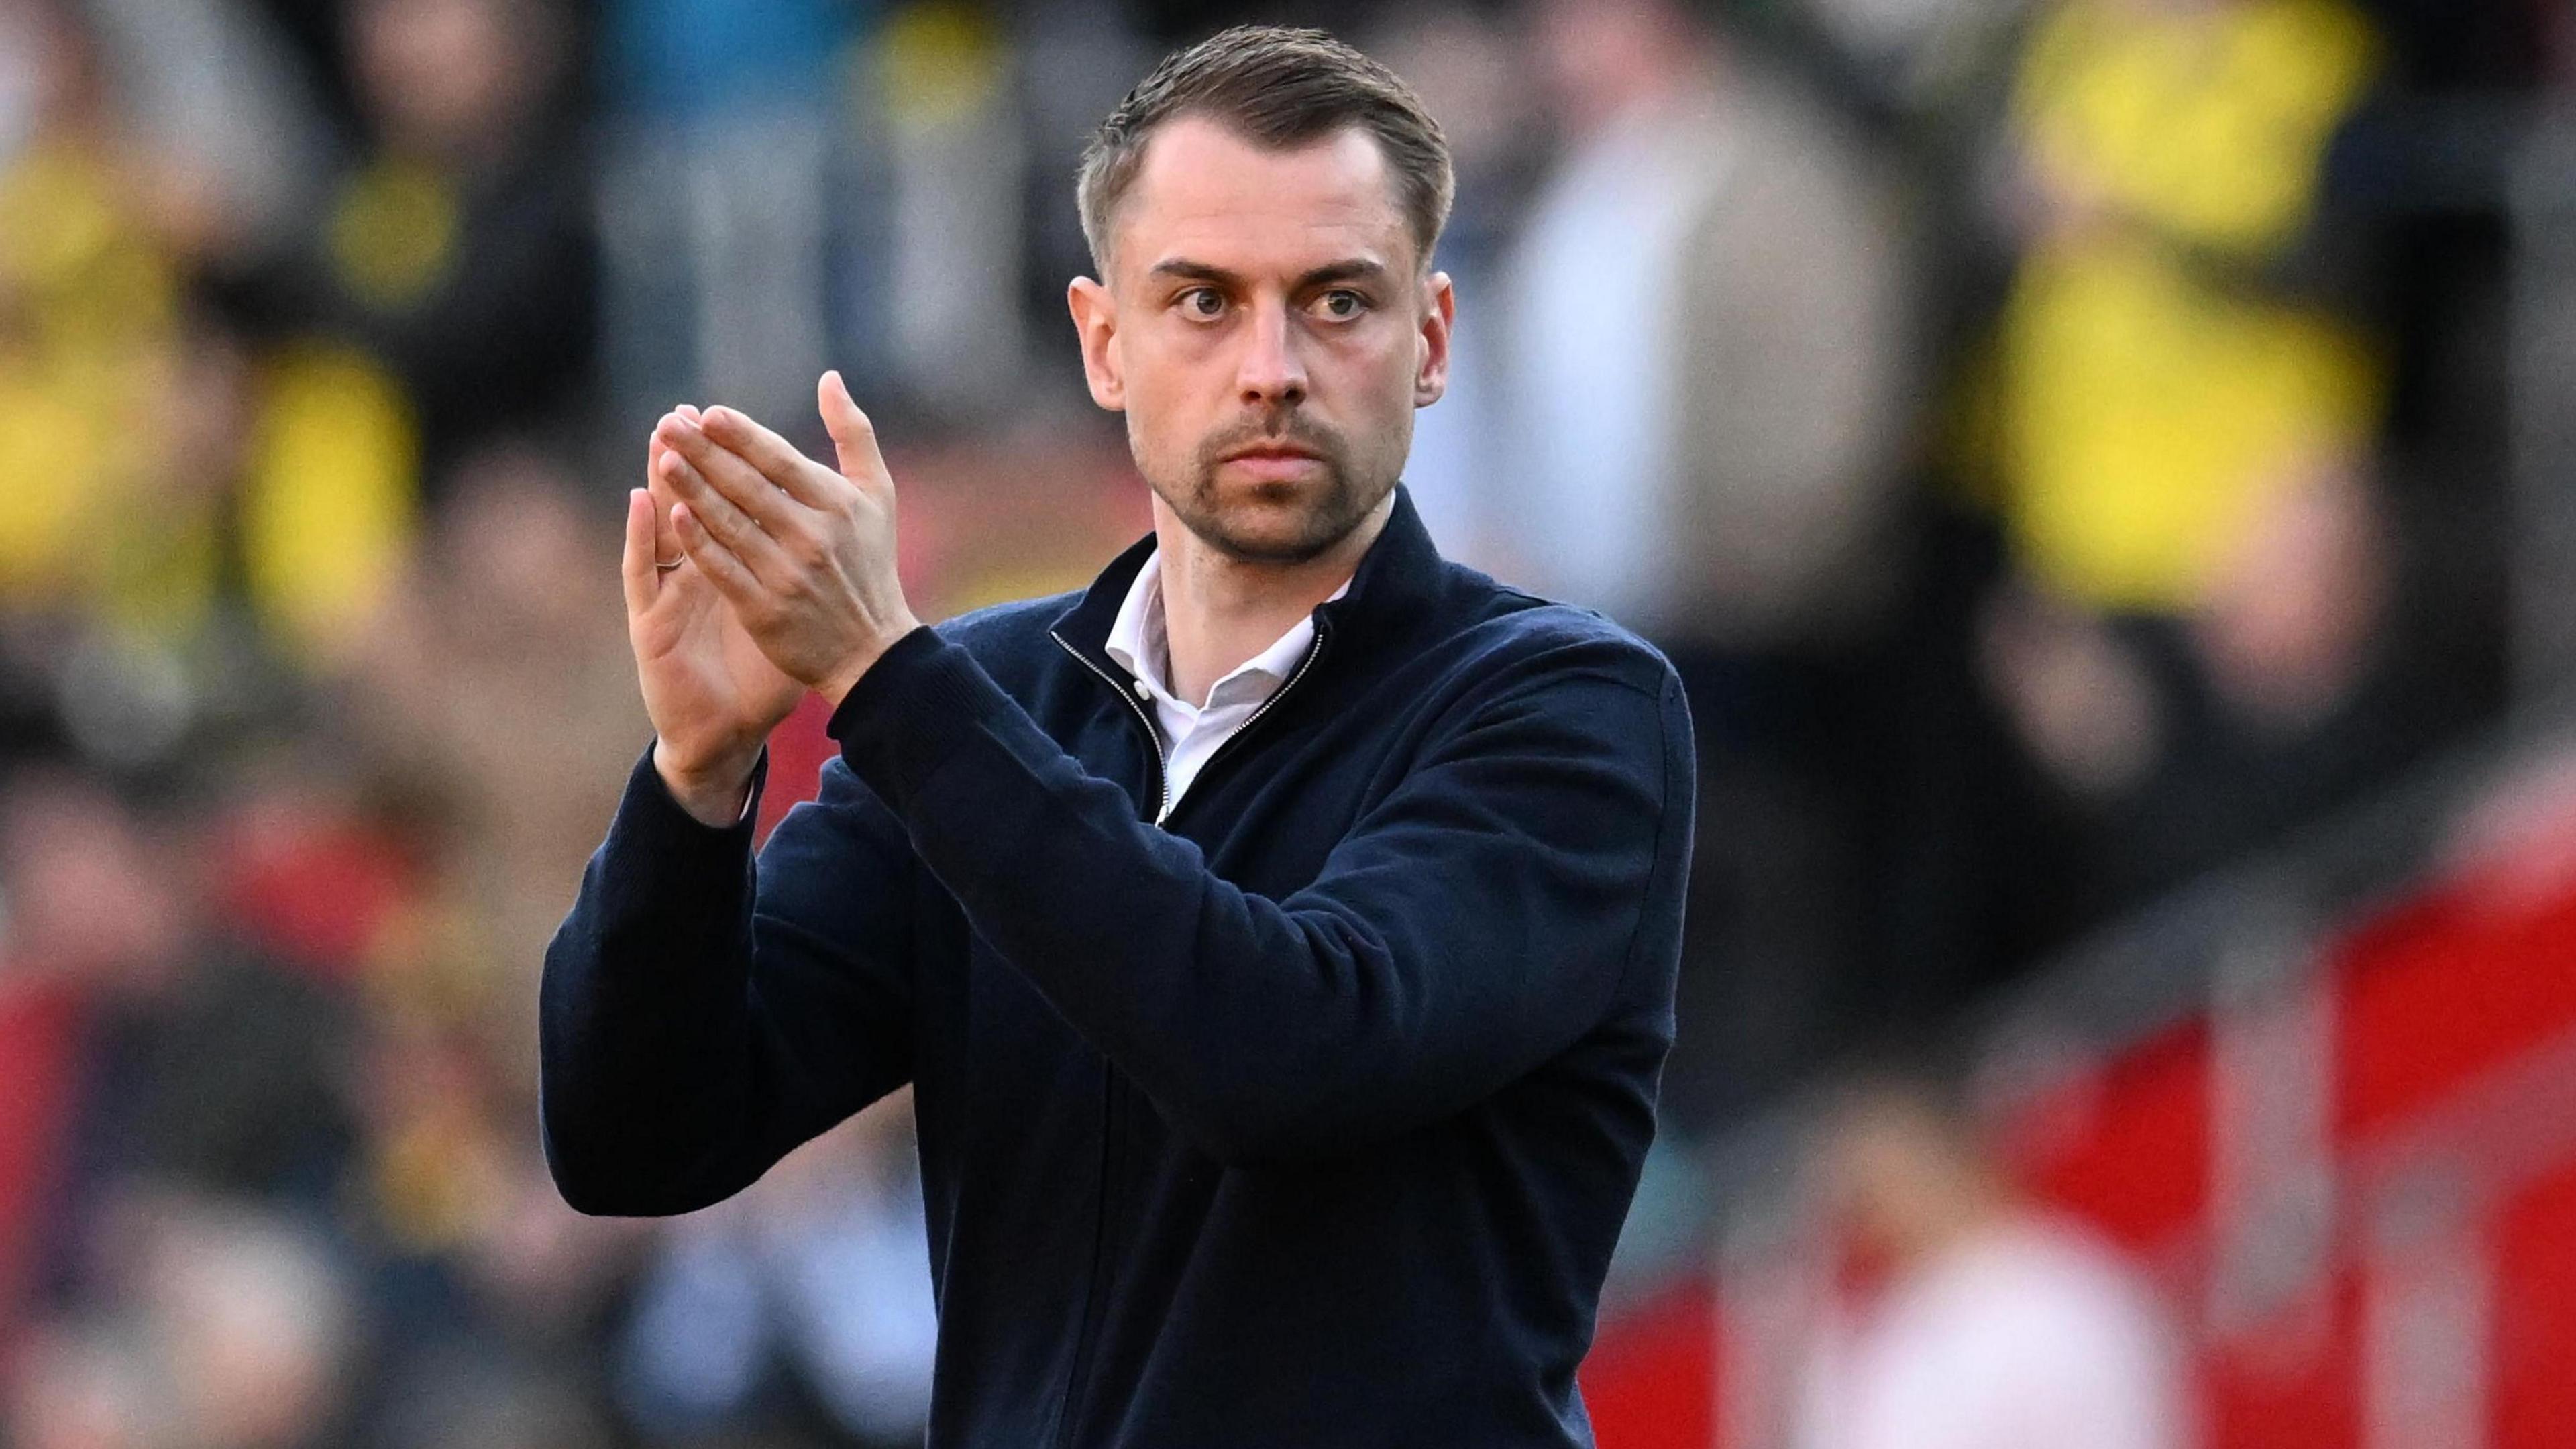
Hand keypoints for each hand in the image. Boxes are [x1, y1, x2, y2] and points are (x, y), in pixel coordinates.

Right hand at [625, 403, 805, 824]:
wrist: (727, 731)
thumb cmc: (761, 673)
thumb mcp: (790, 616)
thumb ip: (808, 571)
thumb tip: (842, 533)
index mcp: (729, 565)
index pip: (722, 503)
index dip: (722, 462)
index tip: (721, 416)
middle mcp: (692, 574)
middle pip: (686, 506)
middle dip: (687, 459)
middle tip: (680, 413)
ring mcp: (668, 596)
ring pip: (660, 530)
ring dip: (661, 485)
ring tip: (659, 439)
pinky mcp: (650, 623)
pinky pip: (644, 575)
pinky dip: (642, 538)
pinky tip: (640, 504)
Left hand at [652, 372, 922, 712]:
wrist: (872, 651)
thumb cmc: (871, 564)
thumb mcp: (878, 495)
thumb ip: (854, 434)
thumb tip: (829, 379)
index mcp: (838, 505)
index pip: (780, 461)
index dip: (742, 436)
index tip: (707, 413)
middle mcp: (813, 537)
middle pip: (748, 487)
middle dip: (705, 453)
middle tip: (667, 425)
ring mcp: (788, 574)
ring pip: (730, 524)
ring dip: (693, 489)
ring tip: (663, 459)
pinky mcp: (765, 609)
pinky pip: (724, 568)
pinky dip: (698, 542)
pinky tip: (672, 515)